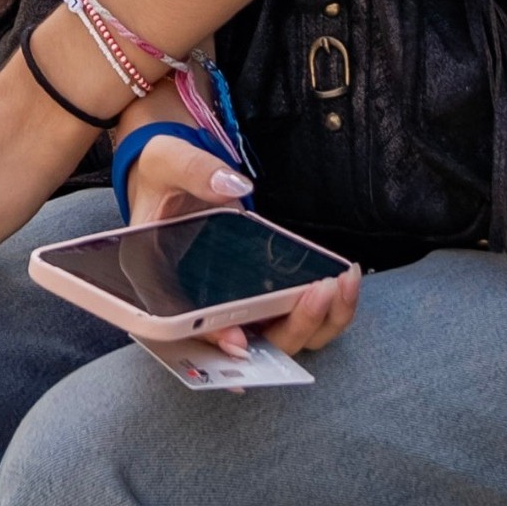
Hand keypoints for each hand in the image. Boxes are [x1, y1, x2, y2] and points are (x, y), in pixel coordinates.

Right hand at [120, 127, 356, 354]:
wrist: (177, 179)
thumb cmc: (161, 176)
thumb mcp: (166, 160)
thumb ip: (194, 170)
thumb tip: (233, 187)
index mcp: (161, 284)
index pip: (183, 328)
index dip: (210, 339)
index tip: (239, 341)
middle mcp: (202, 307)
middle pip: (247, 345)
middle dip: (288, 327)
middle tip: (320, 291)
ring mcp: (237, 305)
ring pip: (280, 339)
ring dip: (316, 322)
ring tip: (342, 282)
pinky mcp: (263, 297)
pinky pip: (297, 317)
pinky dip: (327, 309)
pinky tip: (346, 278)